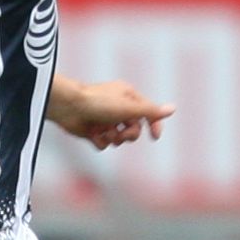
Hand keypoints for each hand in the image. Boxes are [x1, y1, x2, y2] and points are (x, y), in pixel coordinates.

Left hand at [50, 79, 174, 149]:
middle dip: (129, 134)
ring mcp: (105, 119)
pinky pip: (104, 144)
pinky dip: (100, 141)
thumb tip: (172, 109)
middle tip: (120, 133)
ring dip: (113, 138)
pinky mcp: (93, 130)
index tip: (155, 136)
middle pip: (134, 129)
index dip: (153, 125)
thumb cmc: (97, 102)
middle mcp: (117, 107)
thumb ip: (150, 111)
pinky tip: (92, 134)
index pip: (148, 112)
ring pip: (120, 139)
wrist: (67, 107)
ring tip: (103, 131)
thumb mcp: (128, 108)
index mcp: (128, 96)